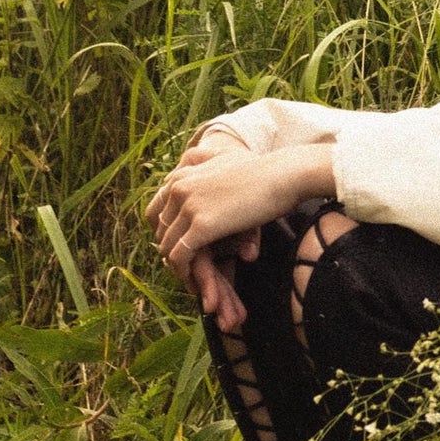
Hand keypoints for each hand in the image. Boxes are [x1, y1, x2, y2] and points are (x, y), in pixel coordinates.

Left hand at [146, 144, 335, 310]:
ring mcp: (188, 206)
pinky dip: (185, 274)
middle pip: (160, 231)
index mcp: (182, 174)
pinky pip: (180, 258)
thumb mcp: (224, 156)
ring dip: (178, 267)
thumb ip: (202, 160)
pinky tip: (197, 284)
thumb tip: (189, 158)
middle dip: (171, 252)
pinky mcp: (201, 226)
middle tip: (188, 268)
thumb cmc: (262, 169)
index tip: (180, 247)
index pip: (155, 211)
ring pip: (167, 247)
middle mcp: (179, 188)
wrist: (284, 175)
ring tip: (193, 280)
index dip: (164, 232)